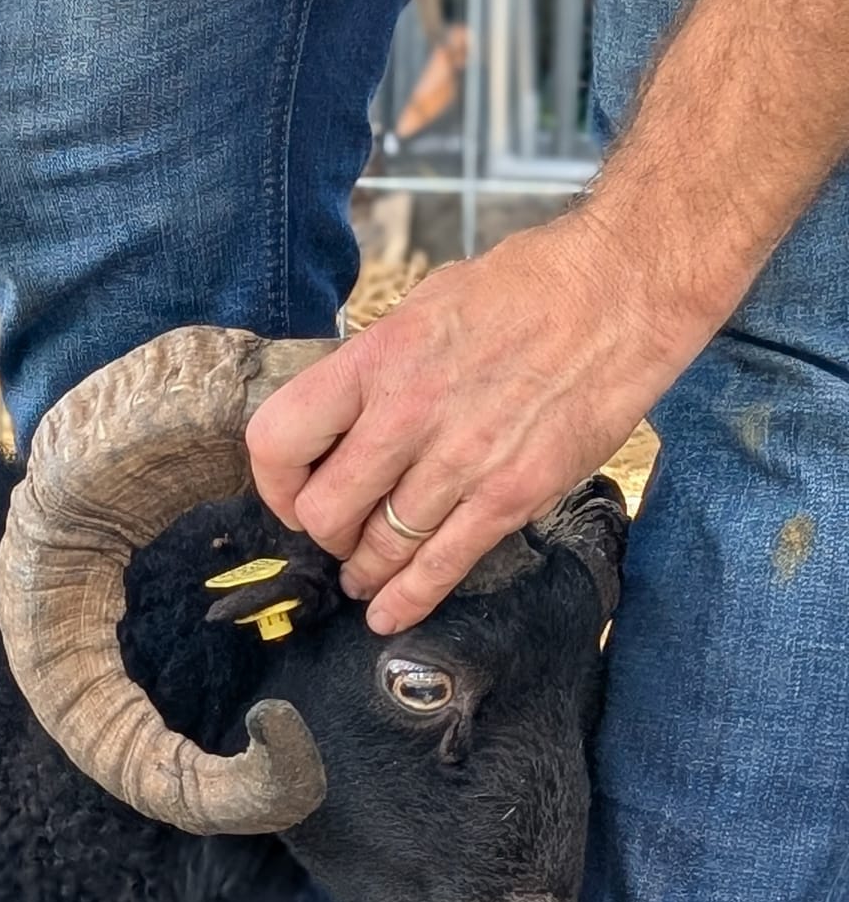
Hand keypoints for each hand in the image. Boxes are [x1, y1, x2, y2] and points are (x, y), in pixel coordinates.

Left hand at [247, 215, 706, 632]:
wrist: (626, 288)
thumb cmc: (530, 286)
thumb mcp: (428, 307)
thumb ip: (380, 370)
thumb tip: (345, 417)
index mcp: (377, 359)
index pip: (278, 438)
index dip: (275, 481)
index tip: (293, 492)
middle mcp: (408, 413)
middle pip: (323, 513)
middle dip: (325, 535)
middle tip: (341, 533)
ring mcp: (460, 460)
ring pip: (378, 550)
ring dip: (366, 571)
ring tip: (367, 574)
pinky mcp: (510, 495)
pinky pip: (440, 567)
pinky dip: (407, 601)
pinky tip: (390, 614)